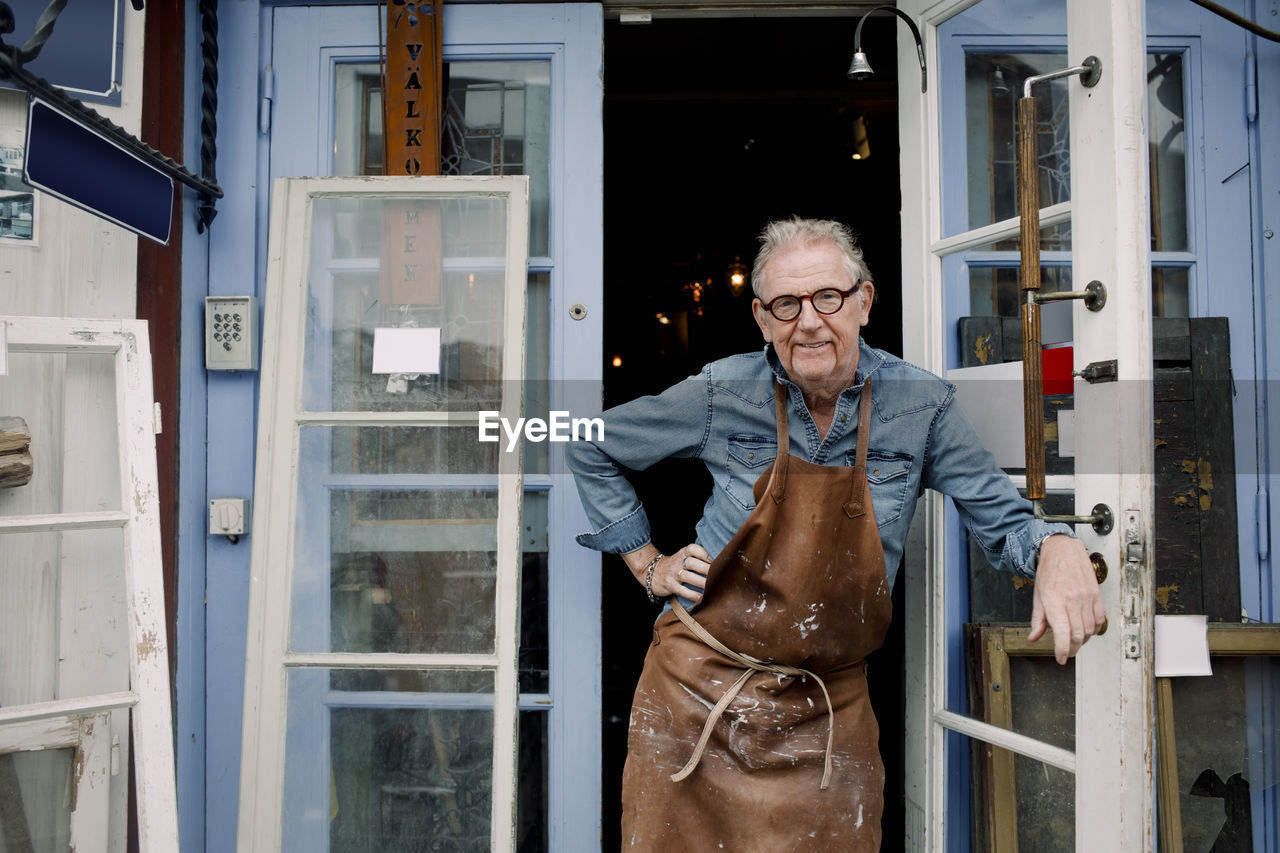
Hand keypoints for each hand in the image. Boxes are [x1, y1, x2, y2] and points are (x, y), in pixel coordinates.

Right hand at [625, 544, 710, 603]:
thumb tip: (719, 562)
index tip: (716, 560)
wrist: (651, 572)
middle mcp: (677, 562)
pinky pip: (682, 590)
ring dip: (702, 582)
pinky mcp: (669, 585)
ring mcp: (673, 574)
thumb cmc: (674, 566)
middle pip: (692, 563)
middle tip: (718, 575)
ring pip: (688, 577)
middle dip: (706, 569)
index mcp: (683, 553)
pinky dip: (692, 594)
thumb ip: (697, 557)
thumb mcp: (682, 556)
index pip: (693, 549)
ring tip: (713, 587)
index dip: (705, 553)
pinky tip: (701, 597)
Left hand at [1027, 534, 1104, 663]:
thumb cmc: (1049, 570)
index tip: (1060, 658)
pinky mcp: (1096, 595)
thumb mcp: (1037, 595)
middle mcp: (1072, 600)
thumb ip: (1037, 619)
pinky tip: (1087, 630)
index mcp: (1054, 601)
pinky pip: (1099, 619)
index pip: (1062, 632)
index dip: (1061, 650)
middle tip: (1066, 652)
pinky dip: (1094, 629)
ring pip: (1089, 629)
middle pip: (1077, 634)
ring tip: (1074, 640)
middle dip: (1071, 649)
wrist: (1063, 550)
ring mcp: (1086, 597)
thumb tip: (1034, 637)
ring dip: (1082, 639)